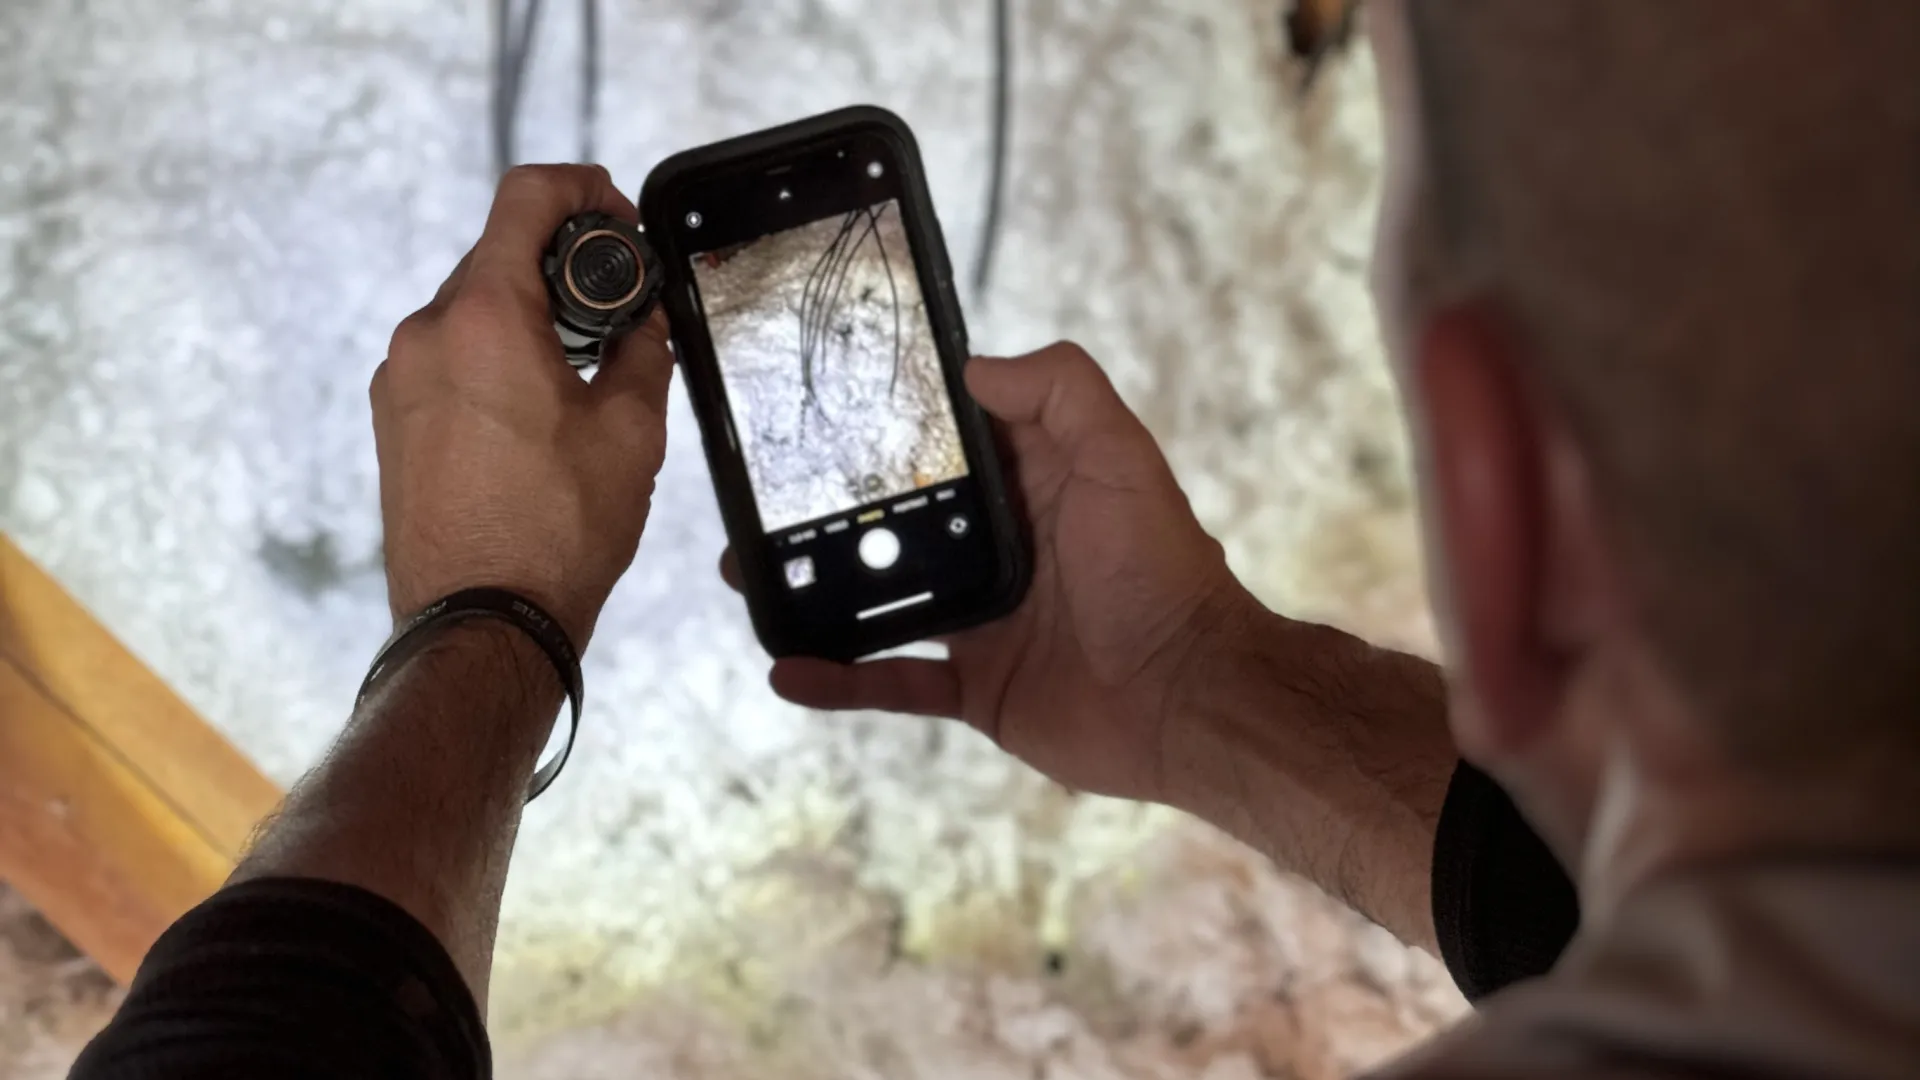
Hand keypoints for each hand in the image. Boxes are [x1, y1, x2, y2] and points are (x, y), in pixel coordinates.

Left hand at [372, 165, 672, 645]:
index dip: (584, 189)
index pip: (526, 198)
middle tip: (621, 311)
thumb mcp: (632, 433)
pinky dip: (495, 362)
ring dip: (529, 320)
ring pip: (472, 313)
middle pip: (498, 258)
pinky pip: (449, 361)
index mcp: (483, 318)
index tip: (621, 221)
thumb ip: (644, 355)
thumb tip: (648, 321)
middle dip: (563, 270)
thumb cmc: (558, 530)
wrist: (482, 624)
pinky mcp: (393, 422)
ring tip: (583, 374)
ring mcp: (400, 380)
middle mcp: (425, 334)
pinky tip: (538, 414)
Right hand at [725, 342, 1262, 803]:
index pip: (945, 445)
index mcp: (1030, 485)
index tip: (819, 408)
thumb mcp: (1119, 455)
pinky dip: (840, 679)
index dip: (888, 427)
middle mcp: (1000, 548)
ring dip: (815, 590)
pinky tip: (787, 668)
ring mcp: (983, 620)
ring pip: (880, 599)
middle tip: (761, 498)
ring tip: (747, 576)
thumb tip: (972, 366)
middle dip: (827, 511)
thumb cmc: (1161, 571)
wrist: (1190, 697)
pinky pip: (894, 681)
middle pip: (896, 521)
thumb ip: (1059, 391)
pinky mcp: (977, 687)